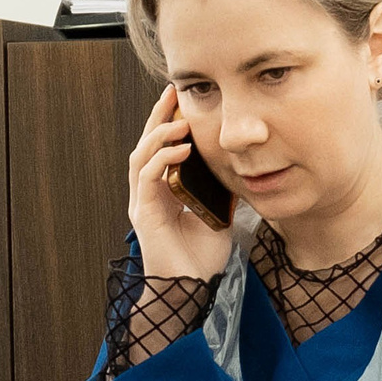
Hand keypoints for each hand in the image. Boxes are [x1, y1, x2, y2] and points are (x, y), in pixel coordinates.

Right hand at [127, 83, 232, 281]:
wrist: (192, 288)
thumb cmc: (202, 257)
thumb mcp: (219, 216)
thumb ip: (222, 192)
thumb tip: (240, 170)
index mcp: (163, 190)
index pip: (161, 148)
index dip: (168, 122)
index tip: (180, 99)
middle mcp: (148, 192)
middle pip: (146, 144)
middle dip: (158, 117)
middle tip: (172, 92)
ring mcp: (142, 202)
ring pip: (141, 156)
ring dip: (160, 134)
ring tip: (181, 119)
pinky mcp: (144, 213)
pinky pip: (148, 178)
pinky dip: (163, 159)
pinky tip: (182, 150)